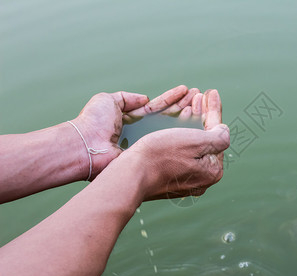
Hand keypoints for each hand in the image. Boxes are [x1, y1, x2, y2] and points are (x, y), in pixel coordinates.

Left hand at [71, 85, 197, 179]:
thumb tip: (145, 98)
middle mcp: (143, 131)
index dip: (172, 99)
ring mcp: (147, 143)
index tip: (187, 91)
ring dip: (186, 115)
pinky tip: (193, 121)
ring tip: (201, 104)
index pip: (157, 106)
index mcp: (133, 118)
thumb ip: (127, 97)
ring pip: (171, 128)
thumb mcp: (108, 100)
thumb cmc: (93, 122)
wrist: (86, 146)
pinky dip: (181, 131)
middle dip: (184, 105)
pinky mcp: (149, 153)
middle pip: (168, 116)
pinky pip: (168, 141)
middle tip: (200, 97)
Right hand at [122, 89, 228, 200]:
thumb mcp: (196, 142)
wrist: (131, 175)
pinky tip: (179, 120)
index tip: (212, 92)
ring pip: (193, 144)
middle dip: (203, 114)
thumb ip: (218, 136)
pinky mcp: (170, 178)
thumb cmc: (161, 156)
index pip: (217, 134)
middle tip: (201, 95)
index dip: (214, 110)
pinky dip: (182, 134)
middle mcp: (201, 178)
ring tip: (191, 102)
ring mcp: (186, 179)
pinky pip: (181, 152)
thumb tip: (224, 131)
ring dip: (193, 121)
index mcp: (212, 170)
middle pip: (205, 139)